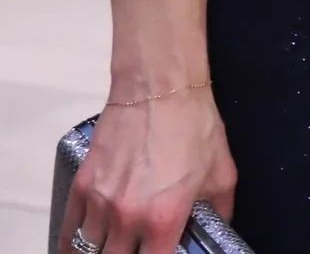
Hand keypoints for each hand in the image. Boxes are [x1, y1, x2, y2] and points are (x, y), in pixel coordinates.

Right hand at [60, 84, 236, 253]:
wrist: (158, 90)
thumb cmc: (194, 127)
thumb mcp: (223, 173)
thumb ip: (220, 211)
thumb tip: (219, 228)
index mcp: (164, 219)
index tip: (161, 253)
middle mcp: (126, 218)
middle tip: (137, 247)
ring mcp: (99, 203)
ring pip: (87, 251)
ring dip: (99, 253)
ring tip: (111, 249)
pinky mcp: (82, 186)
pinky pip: (68, 230)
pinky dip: (72, 244)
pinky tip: (80, 248)